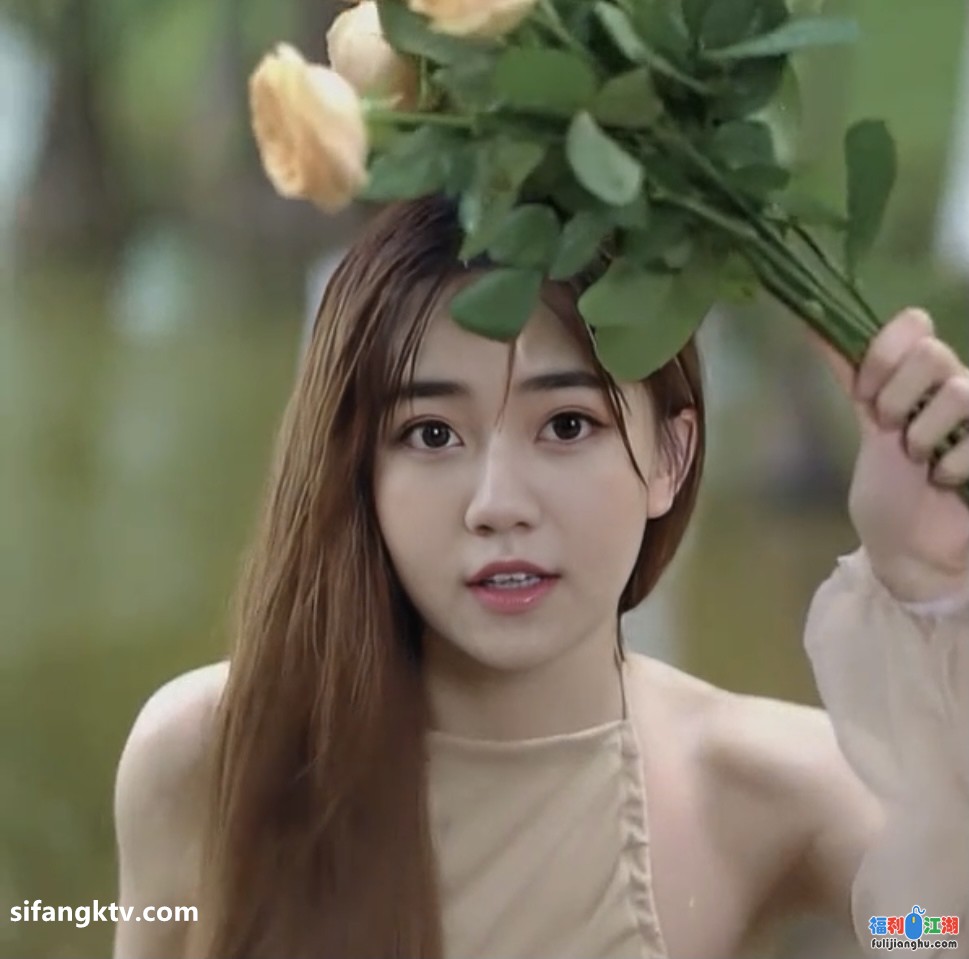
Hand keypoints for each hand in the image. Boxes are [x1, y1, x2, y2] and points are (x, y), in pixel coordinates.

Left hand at [812, 308, 968, 602]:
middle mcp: (953, 386)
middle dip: (898, 398)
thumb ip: (852, 376)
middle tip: (892, 431)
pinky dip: (956, 463)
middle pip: (933, 353)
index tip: (866, 394)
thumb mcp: (864, 427)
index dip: (885, 354)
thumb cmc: (888, 492)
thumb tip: (813, 326)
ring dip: (926, 434)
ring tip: (921, 460)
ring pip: (961, 390)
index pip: (914, 323)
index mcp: (918, 378)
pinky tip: (947, 480)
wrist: (912, 549)